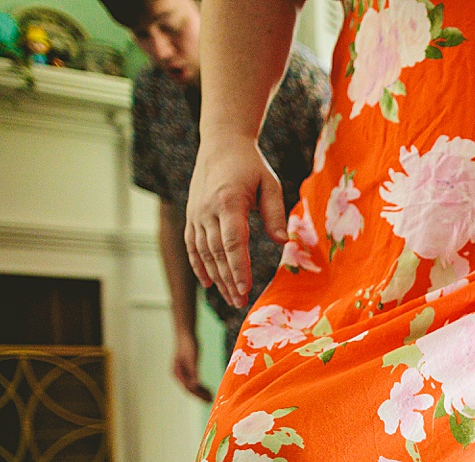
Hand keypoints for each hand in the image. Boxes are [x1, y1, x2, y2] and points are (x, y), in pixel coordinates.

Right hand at [172, 331, 212, 401]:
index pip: (188, 388)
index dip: (198, 395)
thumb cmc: (189, 345)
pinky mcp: (187, 369)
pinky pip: (193, 381)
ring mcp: (182, 372)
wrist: (186, 334)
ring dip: (200, 392)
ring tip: (211, 396)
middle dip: (200, 395)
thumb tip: (194, 386)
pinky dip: (200, 385)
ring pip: (191, 386)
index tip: (208, 399)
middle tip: (211, 400)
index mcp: (177, 373)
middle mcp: (178, 374)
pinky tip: (207, 388)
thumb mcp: (192, 359)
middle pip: (189, 389)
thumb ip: (192, 373)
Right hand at [185, 133, 287, 309]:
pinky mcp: (191, 216)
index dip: (238, 268)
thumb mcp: (270, 184)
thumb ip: (275, 213)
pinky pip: (193, 246)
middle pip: (217, 253)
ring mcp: (196, 214)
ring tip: (232, 298)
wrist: (221, 144)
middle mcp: (207, 211)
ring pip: (204, 253)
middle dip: (229, 280)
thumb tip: (282, 242)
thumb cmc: (250, 165)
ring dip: (217, 278)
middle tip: (241, 303)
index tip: (245, 288)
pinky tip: (209, 283)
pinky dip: (199, 266)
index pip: (233, 242)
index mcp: (228, 203)